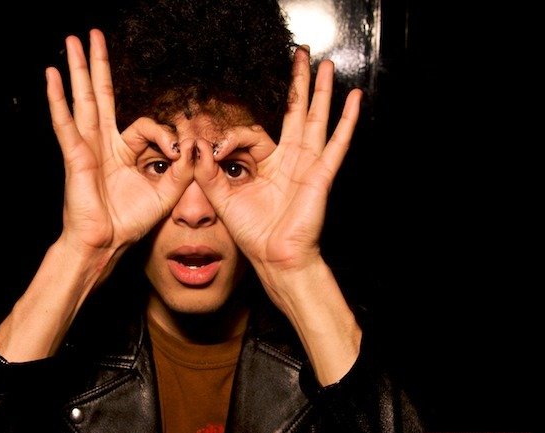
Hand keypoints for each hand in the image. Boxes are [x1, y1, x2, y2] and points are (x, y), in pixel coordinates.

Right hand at [47, 30, 192, 258]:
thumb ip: (184, 170)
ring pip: (84, 100)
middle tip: (94, 35)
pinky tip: (52, 76)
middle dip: (98, 65)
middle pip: (102, 95)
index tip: (178, 153)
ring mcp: (87, 147)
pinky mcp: (76, 156)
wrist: (106, 243)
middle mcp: (103, 144)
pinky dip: (58, 99)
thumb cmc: (130, 222)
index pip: (145, 125)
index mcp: (124, 152)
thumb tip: (195, 146)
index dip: (165, 134)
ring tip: (72, 40)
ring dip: (78, 69)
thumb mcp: (167, 193)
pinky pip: (66, 123)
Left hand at [194, 47, 361, 292]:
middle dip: (297, 84)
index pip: (251, 134)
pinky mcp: (320, 175)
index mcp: (268, 164)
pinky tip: (354, 98)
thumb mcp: (222, 199)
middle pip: (295, 113)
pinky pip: (336, 144)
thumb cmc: (253, 233)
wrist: (274, 258)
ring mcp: (308, 165)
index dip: (230, 138)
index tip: (213, 151)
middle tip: (300, 55)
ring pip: (316, 120)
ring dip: (320, 92)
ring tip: (325, 65)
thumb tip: (196, 146)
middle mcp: (290, 160)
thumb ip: (207, 172)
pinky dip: (347, 121)